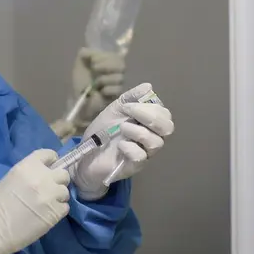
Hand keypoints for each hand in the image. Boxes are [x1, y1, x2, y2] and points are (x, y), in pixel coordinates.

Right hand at [0, 150, 70, 253]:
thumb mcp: (11, 178)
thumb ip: (29, 174)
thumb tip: (43, 175)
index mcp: (28, 166)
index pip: (49, 154)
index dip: (51, 163)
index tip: (48, 170)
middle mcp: (42, 177)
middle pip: (63, 174)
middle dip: (57, 182)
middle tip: (48, 191)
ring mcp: (51, 195)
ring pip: (65, 191)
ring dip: (58, 198)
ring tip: (46, 206)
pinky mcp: (55, 212)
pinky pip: (65, 207)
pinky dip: (58, 211)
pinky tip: (46, 215)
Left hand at [69, 48, 125, 131]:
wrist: (79, 100)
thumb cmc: (81, 82)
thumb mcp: (80, 63)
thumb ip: (86, 53)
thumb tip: (94, 55)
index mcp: (109, 63)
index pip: (116, 55)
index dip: (105, 57)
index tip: (92, 62)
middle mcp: (116, 72)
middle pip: (121, 65)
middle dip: (106, 66)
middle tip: (95, 70)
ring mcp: (118, 85)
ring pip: (119, 77)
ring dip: (104, 79)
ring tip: (96, 84)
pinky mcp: (118, 96)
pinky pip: (117, 89)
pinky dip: (106, 89)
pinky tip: (100, 92)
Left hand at [70, 83, 173, 199]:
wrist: (86, 152)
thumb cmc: (103, 130)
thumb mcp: (116, 109)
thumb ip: (131, 97)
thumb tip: (148, 86)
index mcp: (149, 123)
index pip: (164, 114)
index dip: (150, 107)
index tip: (128, 105)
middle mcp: (151, 138)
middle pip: (167, 128)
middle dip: (151, 116)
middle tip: (130, 112)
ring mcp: (145, 153)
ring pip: (156, 142)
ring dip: (138, 131)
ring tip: (122, 128)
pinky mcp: (135, 166)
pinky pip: (142, 157)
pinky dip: (131, 148)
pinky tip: (120, 145)